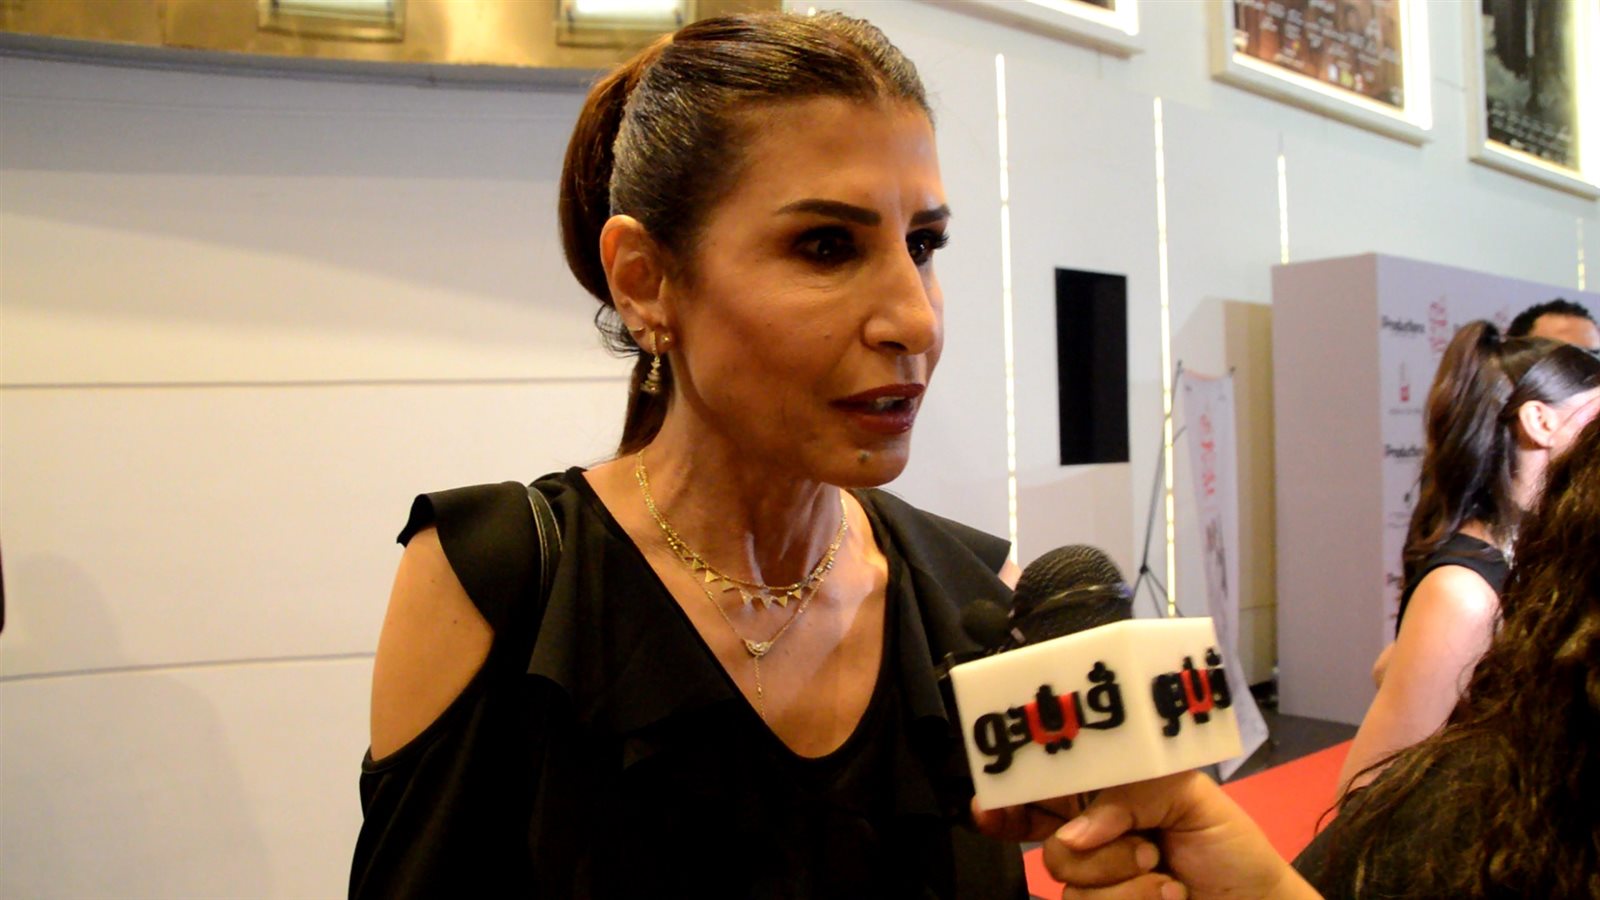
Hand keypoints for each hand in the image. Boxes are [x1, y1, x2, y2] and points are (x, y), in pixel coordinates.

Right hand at [975, 771, 1319, 899]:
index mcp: (1102, 799)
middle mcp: (1092, 842)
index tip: (990, 809)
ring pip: (1070, 886)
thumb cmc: (1228, 846)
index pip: (1039, 794)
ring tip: (1168, 877)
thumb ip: (1129, 794)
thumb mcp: (1189, 795)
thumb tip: (1076, 834)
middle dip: (1090, 849)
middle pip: (1049, 845)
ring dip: (1127, 883)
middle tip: (1144, 845)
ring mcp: (1099, 887)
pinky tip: (1168, 898)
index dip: (1007, 800)